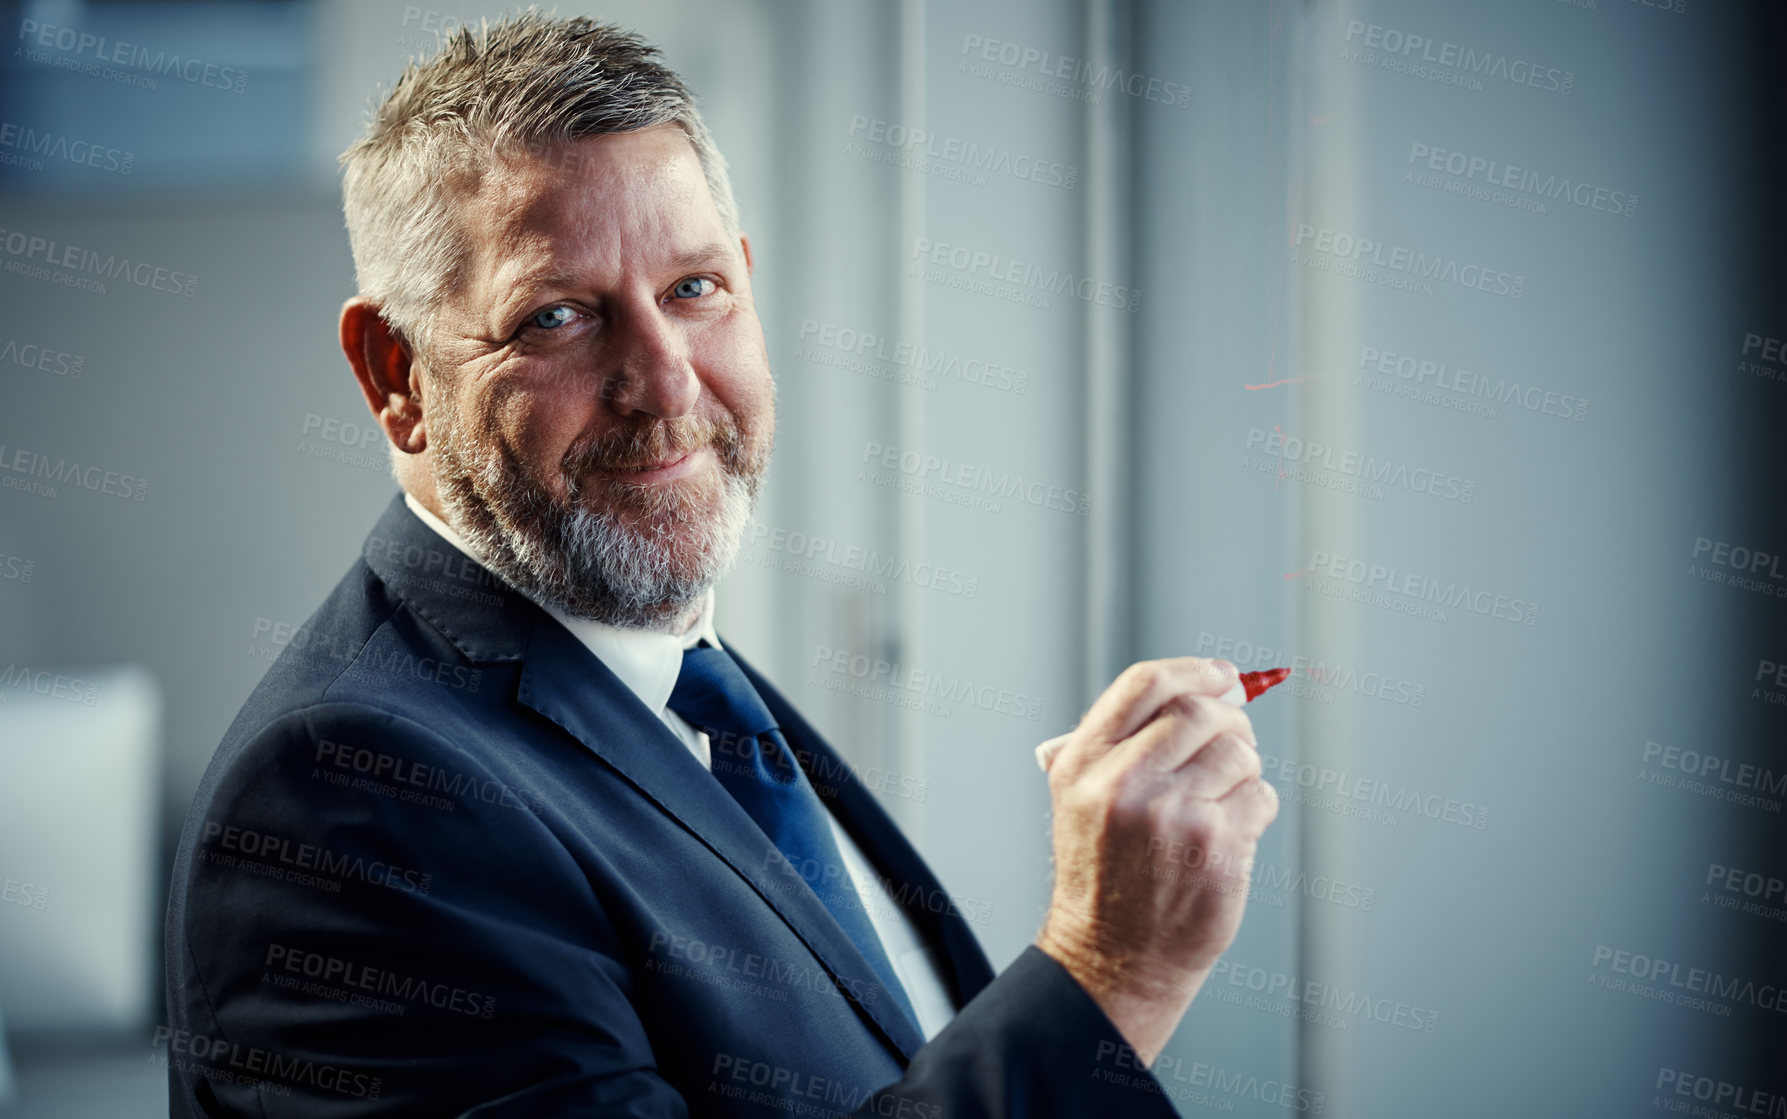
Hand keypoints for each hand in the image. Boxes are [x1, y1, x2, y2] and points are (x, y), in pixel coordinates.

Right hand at [1033, 658, 1279, 1064]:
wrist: (1113, 954)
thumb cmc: (1105, 875)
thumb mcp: (1081, 798)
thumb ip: (1124, 741)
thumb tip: (1204, 690)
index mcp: (1083, 762)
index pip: (1145, 685)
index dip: (1193, 671)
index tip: (1223, 675)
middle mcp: (1123, 782)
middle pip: (1200, 712)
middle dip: (1230, 721)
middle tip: (1234, 739)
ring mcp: (1171, 814)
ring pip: (1239, 754)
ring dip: (1243, 771)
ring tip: (1221, 801)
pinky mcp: (1216, 846)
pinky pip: (1261, 797)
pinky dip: (1255, 809)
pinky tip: (1228, 834)